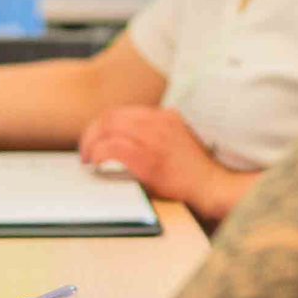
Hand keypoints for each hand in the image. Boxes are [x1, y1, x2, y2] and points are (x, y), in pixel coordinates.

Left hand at [79, 106, 232, 214]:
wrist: (212, 185)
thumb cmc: (193, 170)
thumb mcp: (178, 138)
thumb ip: (156, 132)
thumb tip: (126, 137)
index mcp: (164, 116)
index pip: (122, 112)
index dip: (102, 125)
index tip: (96, 140)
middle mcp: (158, 123)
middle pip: (110, 117)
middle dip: (91, 133)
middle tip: (85, 152)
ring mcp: (154, 139)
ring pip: (107, 128)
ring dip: (91, 144)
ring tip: (88, 160)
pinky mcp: (148, 160)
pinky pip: (112, 148)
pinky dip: (98, 154)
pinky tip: (96, 165)